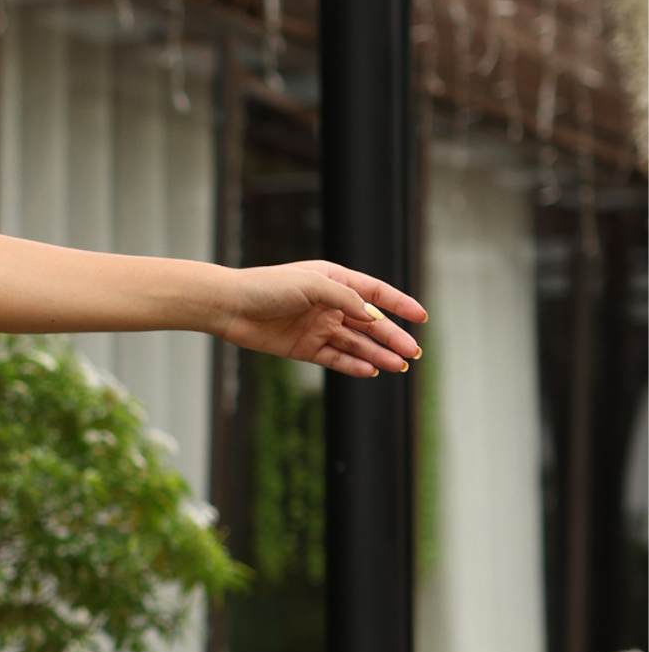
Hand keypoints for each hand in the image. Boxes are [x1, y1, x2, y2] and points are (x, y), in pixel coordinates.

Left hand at [215, 259, 424, 374]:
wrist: (230, 307)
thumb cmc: (268, 287)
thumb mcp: (312, 285)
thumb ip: (345, 298)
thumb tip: (371, 316)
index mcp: (335, 281)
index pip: (376, 294)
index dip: (400, 305)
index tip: (422, 317)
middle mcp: (330, 305)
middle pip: (370, 324)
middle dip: (393, 337)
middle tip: (414, 352)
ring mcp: (318, 328)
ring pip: (356, 344)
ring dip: (378, 354)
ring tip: (399, 366)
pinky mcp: (304, 348)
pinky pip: (335, 358)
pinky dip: (353, 365)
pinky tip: (371, 371)